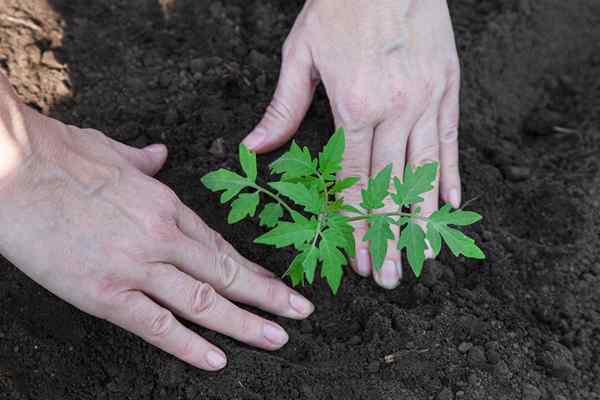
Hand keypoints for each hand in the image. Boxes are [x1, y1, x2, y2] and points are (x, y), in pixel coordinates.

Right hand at [0, 96, 313, 370]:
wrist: (14, 167)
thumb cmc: (60, 154)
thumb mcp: (112, 149)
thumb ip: (142, 159)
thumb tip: (159, 153)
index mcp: (165, 204)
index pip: (218, 245)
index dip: (248, 268)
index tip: (272, 282)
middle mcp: (162, 237)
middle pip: (226, 273)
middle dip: (267, 296)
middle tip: (301, 313)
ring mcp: (137, 266)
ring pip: (204, 301)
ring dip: (245, 323)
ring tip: (277, 338)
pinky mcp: (105, 293)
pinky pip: (157, 325)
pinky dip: (189, 345)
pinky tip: (218, 360)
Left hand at [242, 0, 460, 288]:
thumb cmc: (340, 8)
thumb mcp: (300, 55)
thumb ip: (282, 109)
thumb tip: (255, 147)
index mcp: (355, 107)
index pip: (352, 180)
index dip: (352, 223)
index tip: (356, 258)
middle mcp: (395, 111)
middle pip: (388, 187)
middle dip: (387, 237)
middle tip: (389, 277)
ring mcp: (427, 101)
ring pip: (425, 172)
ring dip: (422, 219)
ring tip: (423, 256)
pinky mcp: (448, 89)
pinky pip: (450, 141)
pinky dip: (450, 176)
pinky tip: (451, 206)